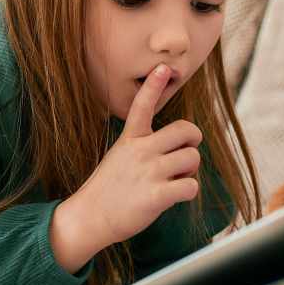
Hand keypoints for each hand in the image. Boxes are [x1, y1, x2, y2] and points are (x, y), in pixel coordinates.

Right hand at [68, 63, 202, 247]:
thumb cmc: (110, 187)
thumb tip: (179, 145)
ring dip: (190, 171)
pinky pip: (191, 186)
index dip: (154, 85)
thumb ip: (144, 145)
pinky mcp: (156, 195)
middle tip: (185, 153)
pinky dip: (188, 192)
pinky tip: (174, 196)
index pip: (142, 105)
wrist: (90, 217)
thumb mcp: (120, 154)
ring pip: (192, 158)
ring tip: (174, 179)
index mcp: (130, 139)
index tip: (164, 67)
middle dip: (193, 140)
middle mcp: (140, 150)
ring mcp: (149, 172)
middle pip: (186, 130)